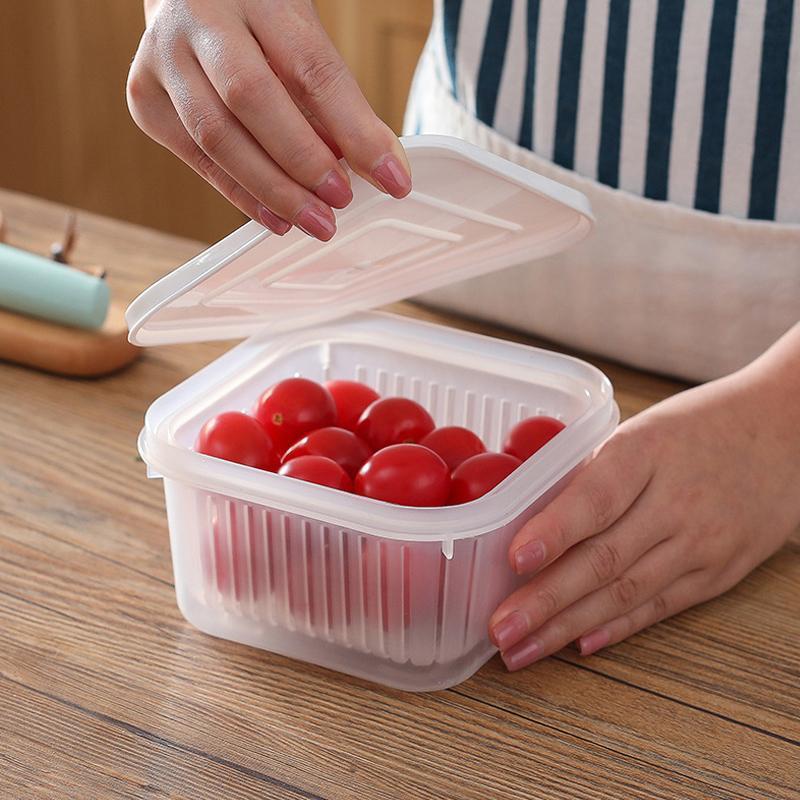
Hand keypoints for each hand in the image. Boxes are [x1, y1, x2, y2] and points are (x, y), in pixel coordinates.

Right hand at [127, 0, 411, 239]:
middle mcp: (200, 19)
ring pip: (216, 137)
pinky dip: (242, 195)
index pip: (313, 69)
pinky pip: (198, 159)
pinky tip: (276, 217)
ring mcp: (162, 58)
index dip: (356, 131)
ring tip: (314, 220)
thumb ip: (332, 98)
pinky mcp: (144, 98)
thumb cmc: (255, 17)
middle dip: (303, 163)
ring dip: (272, 190)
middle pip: (251, 99)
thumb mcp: (302, 36)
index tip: (392, 178)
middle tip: (340, 202)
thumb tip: (372, 167)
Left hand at [489, 326, 799, 670]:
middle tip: (500, 630)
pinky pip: (661, 607)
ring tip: (522, 651)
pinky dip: (616, 629)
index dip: (554, 531)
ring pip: (625, 594)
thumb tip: (528, 519)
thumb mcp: (640, 431)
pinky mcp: (719, 573)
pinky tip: (577, 646)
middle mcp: (675, 503)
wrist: (784, 434)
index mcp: (645, 453)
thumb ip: (592, 474)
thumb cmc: (697, 427)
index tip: (515, 561)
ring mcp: (701, 543)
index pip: (596, 498)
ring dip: (567, 628)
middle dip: (545, 601)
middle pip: (604, 559)